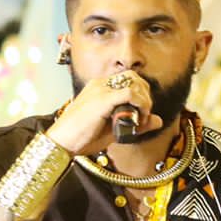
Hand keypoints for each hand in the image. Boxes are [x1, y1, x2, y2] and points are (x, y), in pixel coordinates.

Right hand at [45, 69, 162, 154]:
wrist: (61, 142)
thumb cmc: (82, 137)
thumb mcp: (116, 130)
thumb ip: (138, 124)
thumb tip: (159, 120)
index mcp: (99, 87)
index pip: (129, 80)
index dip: (142, 95)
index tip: (142, 114)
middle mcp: (100, 84)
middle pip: (135, 78)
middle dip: (145, 95)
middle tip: (143, 115)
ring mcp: (100, 90)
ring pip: (135, 83)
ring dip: (144, 101)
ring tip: (140, 119)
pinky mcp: (102, 100)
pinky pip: (131, 94)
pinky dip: (141, 105)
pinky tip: (139, 118)